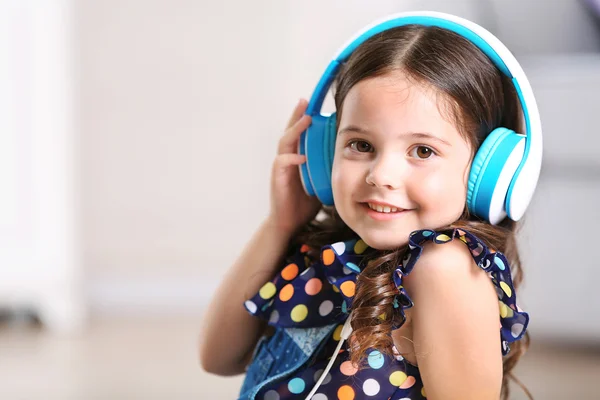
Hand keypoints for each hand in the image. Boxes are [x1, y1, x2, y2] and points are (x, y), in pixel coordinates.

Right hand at [267, 99, 321, 234]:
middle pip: (290, 131)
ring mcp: (281, 168)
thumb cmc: (305, 203)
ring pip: (285, 142)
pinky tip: (302, 155)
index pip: (300, 134)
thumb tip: (351, 160)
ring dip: (294, 130)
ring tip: (305, 120)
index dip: (304, 119)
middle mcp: (287, 159)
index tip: (313, 105)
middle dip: (297, 116)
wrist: (290, 223)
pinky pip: (282, 163)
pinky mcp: (277, 178)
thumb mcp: (321, 182)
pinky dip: (292, 158)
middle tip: (305, 102)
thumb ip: (329, 169)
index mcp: (297, 158)